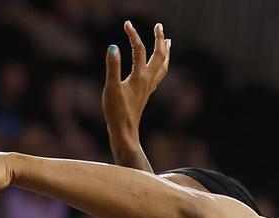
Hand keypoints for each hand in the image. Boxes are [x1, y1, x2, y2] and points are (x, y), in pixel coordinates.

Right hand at [102, 21, 169, 147]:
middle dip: (160, 39)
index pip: (139, 49)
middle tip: (159, 26)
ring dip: (165, 53)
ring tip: (167, 42)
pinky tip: (156, 66)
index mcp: (140, 76)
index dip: (133, 34)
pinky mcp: (145, 94)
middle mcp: (148, 81)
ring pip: (162, 67)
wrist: (125, 133)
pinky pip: (157, 76)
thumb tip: (113, 47)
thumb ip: (112, 67)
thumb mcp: (111, 88)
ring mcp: (148, 88)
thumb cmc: (117, 112)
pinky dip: (160, 66)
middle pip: (159, 56)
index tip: (127, 23)